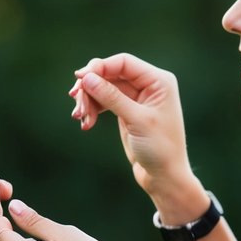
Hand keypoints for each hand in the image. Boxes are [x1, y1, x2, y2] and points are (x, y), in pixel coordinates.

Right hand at [68, 53, 197, 200]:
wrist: (164, 177)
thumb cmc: (160, 148)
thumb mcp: (136, 121)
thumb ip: (112, 97)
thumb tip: (87, 78)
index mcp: (158, 81)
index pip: (123, 63)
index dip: (99, 67)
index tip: (79, 78)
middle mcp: (148, 85)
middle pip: (110, 74)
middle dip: (91, 87)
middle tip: (76, 104)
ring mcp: (136, 97)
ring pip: (103, 88)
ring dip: (89, 100)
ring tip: (80, 118)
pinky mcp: (126, 110)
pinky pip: (104, 102)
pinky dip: (93, 110)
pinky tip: (86, 124)